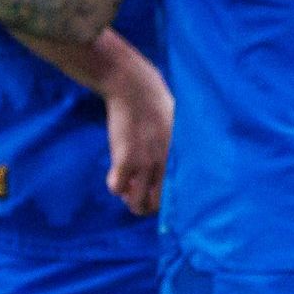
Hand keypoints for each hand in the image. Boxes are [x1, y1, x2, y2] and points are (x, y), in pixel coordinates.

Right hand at [102, 68, 170, 219]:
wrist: (134, 87)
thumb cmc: (155, 102)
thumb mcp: (177, 125)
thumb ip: (177, 146)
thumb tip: (175, 160)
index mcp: (179, 157)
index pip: (178, 193)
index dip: (165, 200)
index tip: (156, 195)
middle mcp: (165, 164)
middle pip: (158, 204)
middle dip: (147, 205)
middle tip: (138, 194)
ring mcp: (145, 163)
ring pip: (137, 202)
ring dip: (129, 201)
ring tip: (126, 191)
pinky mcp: (125, 158)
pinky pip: (117, 187)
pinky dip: (115, 186)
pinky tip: (114, 175)